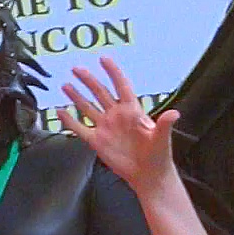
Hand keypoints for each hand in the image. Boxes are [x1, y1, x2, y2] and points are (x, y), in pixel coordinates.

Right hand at [57, 58, 176, 189]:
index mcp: (132, 111)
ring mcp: (105, 127)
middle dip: (89, 80)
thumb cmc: (158, 155)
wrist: (148, 175)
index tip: (103, 59)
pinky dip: (69, 120)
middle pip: (100, 93)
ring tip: (66, 85)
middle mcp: (116, 116)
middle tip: (77, 68)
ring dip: (77, 96)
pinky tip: (59, 111)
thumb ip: (164, 124)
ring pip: (88, 107)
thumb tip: (174, 113)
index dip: (113, 72)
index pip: (121, 86)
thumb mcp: (162, 138)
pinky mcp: (97, 141)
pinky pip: (80, 128)